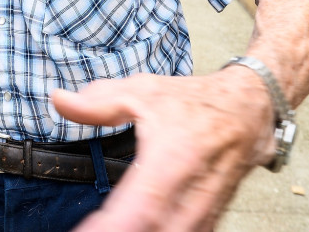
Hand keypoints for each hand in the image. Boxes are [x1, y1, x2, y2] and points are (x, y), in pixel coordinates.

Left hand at [52, 68, 275, 231]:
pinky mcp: (210, 218)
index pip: (143, 203)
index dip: (115, 225)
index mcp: (174, 158)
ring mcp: (205, 209)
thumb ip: (99, 102)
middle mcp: (193, 190)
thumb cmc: (193, 100)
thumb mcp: (143, 90)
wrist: (249, 110)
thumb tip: (58, 100)